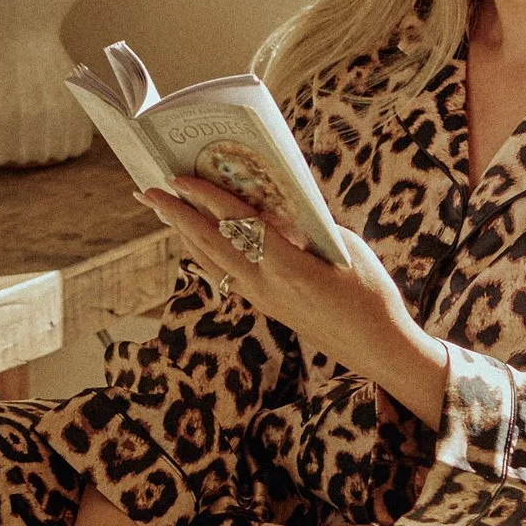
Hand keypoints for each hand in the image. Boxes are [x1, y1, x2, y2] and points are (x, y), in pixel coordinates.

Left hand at [145, 176, 447, 429]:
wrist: (376, 347)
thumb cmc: (370, 293)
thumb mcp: (343, 249)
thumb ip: (306, 225)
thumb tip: (274, 203)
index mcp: (287, 268)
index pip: (237, 225)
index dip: (207, 198)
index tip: (180, 178)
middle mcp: (265, 286)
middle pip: (210, 243)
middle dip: (177, 215)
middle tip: (148, 191)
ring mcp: (261, 300)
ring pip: (212, 261)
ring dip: (184, 233)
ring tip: (162, 210)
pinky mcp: (264, 307)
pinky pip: (224, 275)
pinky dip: (204, 254)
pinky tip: (191, 243)